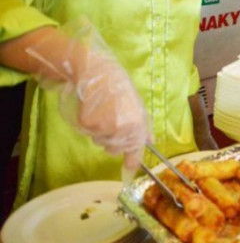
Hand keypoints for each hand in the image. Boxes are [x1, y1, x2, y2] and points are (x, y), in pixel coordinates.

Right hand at [76, 54, 149, 169]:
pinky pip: (87, 132)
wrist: (98, 73)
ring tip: (102, 110)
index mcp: (137, 124)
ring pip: (99, 141)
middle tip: (111, 120)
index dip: (132, 161)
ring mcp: (103, 127)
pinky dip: (88, 124)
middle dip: (112, 140)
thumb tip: (150, 141)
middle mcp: (121, 129)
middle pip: (113, 149)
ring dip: (100, 131)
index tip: (130, 169)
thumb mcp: (137, 105)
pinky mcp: (87, 124)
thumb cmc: (119, 88)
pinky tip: (92, 109)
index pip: (135, 149)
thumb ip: (143, 126)